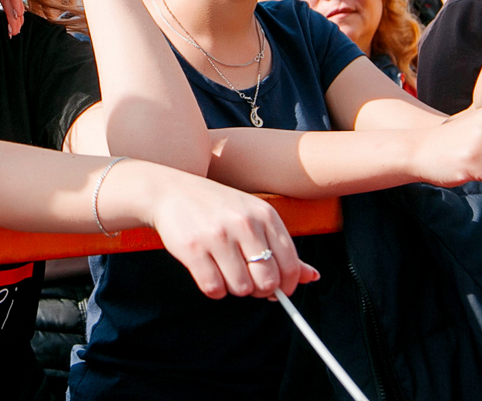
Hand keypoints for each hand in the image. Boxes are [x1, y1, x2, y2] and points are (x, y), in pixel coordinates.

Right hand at [146, 169, 318, 300]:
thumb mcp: (253, 218)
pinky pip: (214, 289)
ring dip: (233, 288)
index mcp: (265, 215)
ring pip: (241, 288)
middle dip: (259, 290)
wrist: (169, 190)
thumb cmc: (217, 208)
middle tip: (247, 281)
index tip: (276, 290)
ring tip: (224, 270)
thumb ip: (283, 249)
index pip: (290, 265)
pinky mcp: (193, 249)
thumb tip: (312, 277)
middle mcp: (244, 224)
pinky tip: (208, 272)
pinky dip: (213, 289)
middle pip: (267, 282)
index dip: (286, 285)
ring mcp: (218, 236)